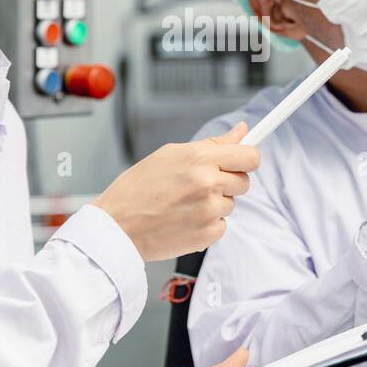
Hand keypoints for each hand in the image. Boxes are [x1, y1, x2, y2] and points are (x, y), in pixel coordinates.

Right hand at [95, 122, 259, 260]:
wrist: (117, 227)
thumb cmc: (136, 189)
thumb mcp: (170, 154)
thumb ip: (211, 144)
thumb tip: (241, 131)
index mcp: (199, 158)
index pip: (250, 156)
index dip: (246, 158)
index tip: (242, 161)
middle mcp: (208, 183)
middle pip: (244, 181)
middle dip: (228, 181)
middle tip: (201, 184)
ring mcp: (209, 211)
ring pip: (231, 204)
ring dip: (215, 203)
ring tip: (185, 203)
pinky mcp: (207, 235)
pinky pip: (221, 225)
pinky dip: (208, 223)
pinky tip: (184, 219)